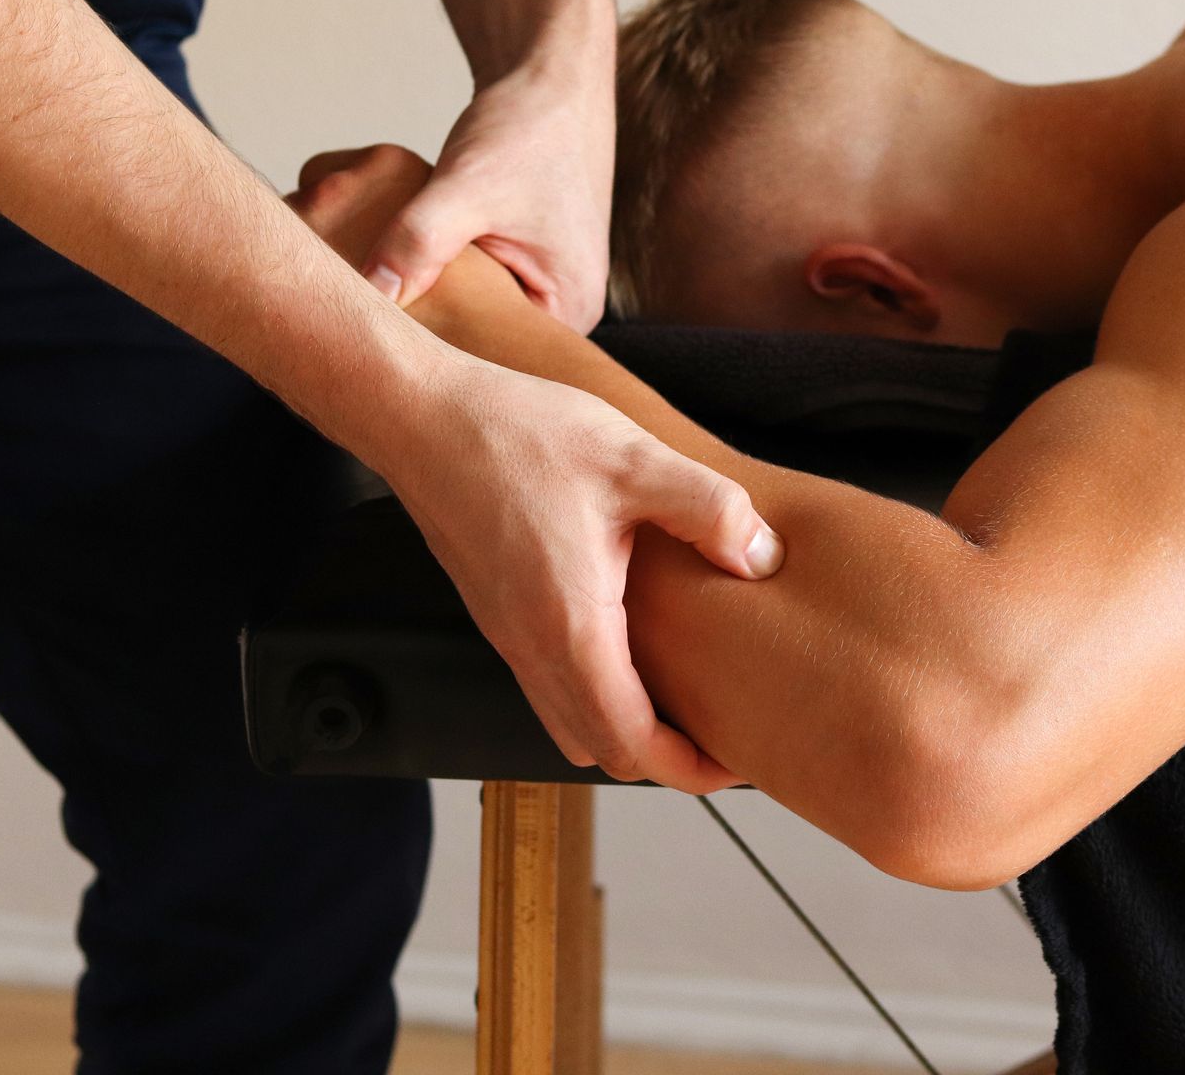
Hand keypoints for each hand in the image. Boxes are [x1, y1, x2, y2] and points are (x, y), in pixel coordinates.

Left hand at [361, 65, 613, 329]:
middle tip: (364, 318)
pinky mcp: (521, 267)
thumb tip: (368, 296)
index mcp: (568, 312)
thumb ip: (417, 241)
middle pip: (484, 345)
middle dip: (430, 330)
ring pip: (471, 316)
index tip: (379, 342)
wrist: (551, 79)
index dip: (437, 353)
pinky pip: (470, 290)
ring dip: (429, 303)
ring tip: (377, 292)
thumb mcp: (469, 187)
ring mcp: (542, 291)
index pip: (497, 360)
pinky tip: (396, 267)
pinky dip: (436, 277)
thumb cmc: (527, 128)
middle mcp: (561, 314)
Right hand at [389, 355, 780, 792]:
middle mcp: (531, 649)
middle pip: (602, 750)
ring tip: (687, 704)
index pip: (632, 746)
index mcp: (570, 628)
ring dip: (628, 730)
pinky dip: (596, 696)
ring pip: (570, 724)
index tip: (737, 765)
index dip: (691, 769)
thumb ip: (711, 510)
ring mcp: (509, 637)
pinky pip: (550, 687)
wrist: (421, 416)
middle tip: (725, 737)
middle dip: (667, 760)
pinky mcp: (499, 614)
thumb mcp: (635, 459)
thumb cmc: (516, 434)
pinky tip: (632, 650)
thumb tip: (763, 559)